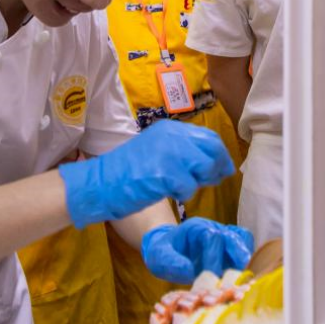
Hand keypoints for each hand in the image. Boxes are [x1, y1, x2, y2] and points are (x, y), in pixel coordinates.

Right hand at [58, 120, 234, 227]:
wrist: (100, 183)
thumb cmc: (128, 171)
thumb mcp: (157, 151)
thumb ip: (183, 152)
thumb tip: (216, 164)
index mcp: (170, 129)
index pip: (208, 137)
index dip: (220, 154)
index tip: (224, 169)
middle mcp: (171, 136)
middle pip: (212, 149)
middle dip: (217, 167)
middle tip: (212, 181)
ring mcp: (168, 153)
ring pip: (204, 167)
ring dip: (199, 181)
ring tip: (183, 187)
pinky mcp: (164, 173)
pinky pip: (189, 186)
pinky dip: (184, 194)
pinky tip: (171, 194)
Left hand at [142, 218, 253, 283]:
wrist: (167, 252)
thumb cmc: (162, 254)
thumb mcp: (159, 257)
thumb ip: (171, 262)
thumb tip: (189, 270)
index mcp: (196, 229)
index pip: (212, 237)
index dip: (214, 257)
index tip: (212, 277)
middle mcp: (213, 230)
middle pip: (233, 236)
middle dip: (237, 255)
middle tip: (238, 277)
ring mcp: (223, 239)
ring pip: (243, 239)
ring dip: (245, 258)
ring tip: (244, 278)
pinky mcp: (230, 250)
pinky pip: (245, 248)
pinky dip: (248, 261)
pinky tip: (242, 279)